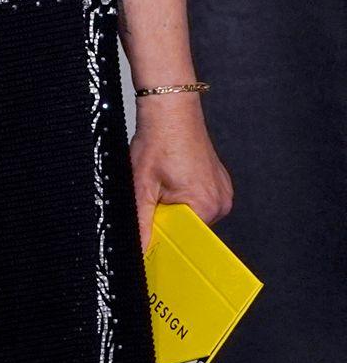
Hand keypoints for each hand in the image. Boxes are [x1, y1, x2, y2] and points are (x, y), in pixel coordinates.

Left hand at [130, 99, 232, 250]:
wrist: (171, 113)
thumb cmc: (158, 143)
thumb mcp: (141, 187)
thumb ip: (141, 222)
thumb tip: (140, 250)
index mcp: (205, 207)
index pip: (184, 240)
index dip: (163, 235)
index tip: (149, 227)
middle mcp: (220, 202)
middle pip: (188, 227)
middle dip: (166, 218)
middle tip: (152, 196)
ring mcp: (222, 192)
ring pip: (191, 213)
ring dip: (173, 205)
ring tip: (162, 183)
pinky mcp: (219, 183)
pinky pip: (198, 200)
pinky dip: (181, 195)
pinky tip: (171, 179)